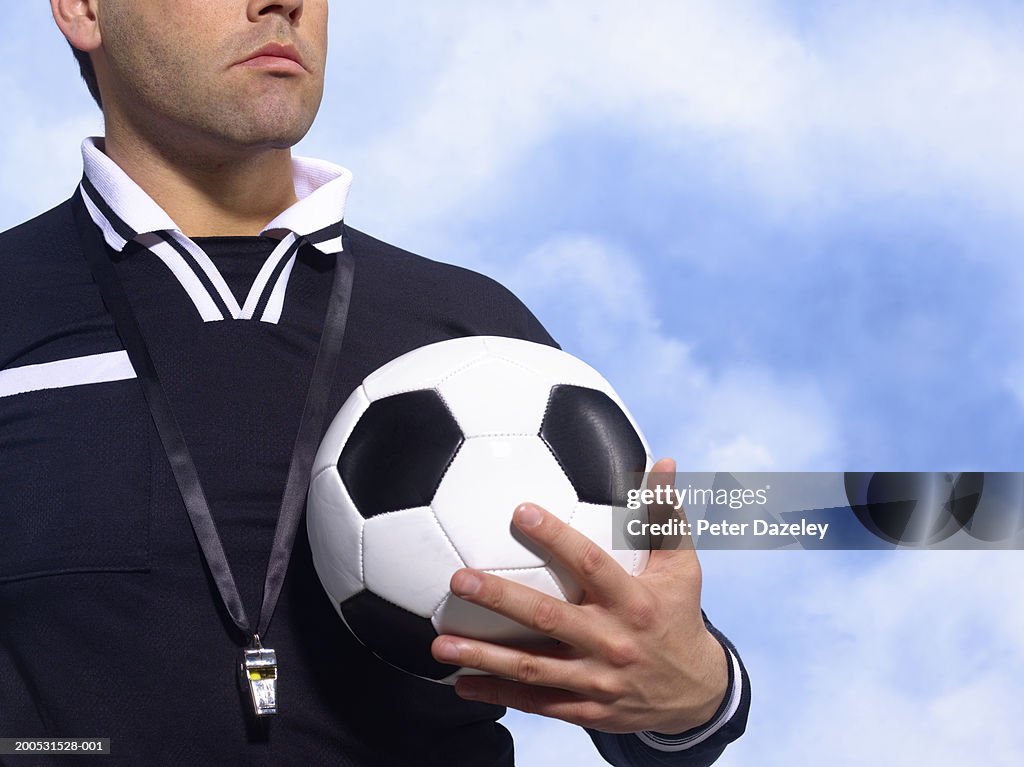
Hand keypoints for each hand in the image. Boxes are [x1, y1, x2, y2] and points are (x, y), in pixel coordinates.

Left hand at [430, 458, 729, 734]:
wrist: (697, 694)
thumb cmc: (679, 614)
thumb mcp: (681, 566)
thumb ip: (664, 515)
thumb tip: (662, 461)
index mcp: (634, 601)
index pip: (592, 564)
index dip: (557, 537)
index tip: (521, 512)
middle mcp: (613, 641)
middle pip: (548, 618)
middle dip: (500, 599)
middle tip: (459, 580)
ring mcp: (598, 680)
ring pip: (533, 668)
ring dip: (483, 656)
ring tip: (439, 644)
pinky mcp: (587, 709)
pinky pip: (537, 702)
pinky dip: (496, 694)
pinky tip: (460, 683)